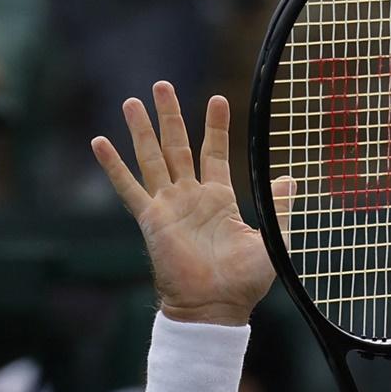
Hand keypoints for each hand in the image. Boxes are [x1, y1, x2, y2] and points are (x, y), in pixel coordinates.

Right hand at [90, 81, 295, 325]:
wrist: (218, 306)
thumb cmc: (245, 280)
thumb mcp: (272, 239)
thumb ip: (278, 207)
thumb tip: (290, 178)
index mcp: (219, 200)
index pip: (214, 153)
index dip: (215, 127)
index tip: (218, 99)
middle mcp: (191, 198)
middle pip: (178, 147)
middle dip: (170, 116)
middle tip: (162, 85)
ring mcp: (168, 206)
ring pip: (152, 159)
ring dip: (141, 130)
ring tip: (132, 101)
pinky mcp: (151, 220)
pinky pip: (129, 188)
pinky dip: (113, 167)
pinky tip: (99, 142)